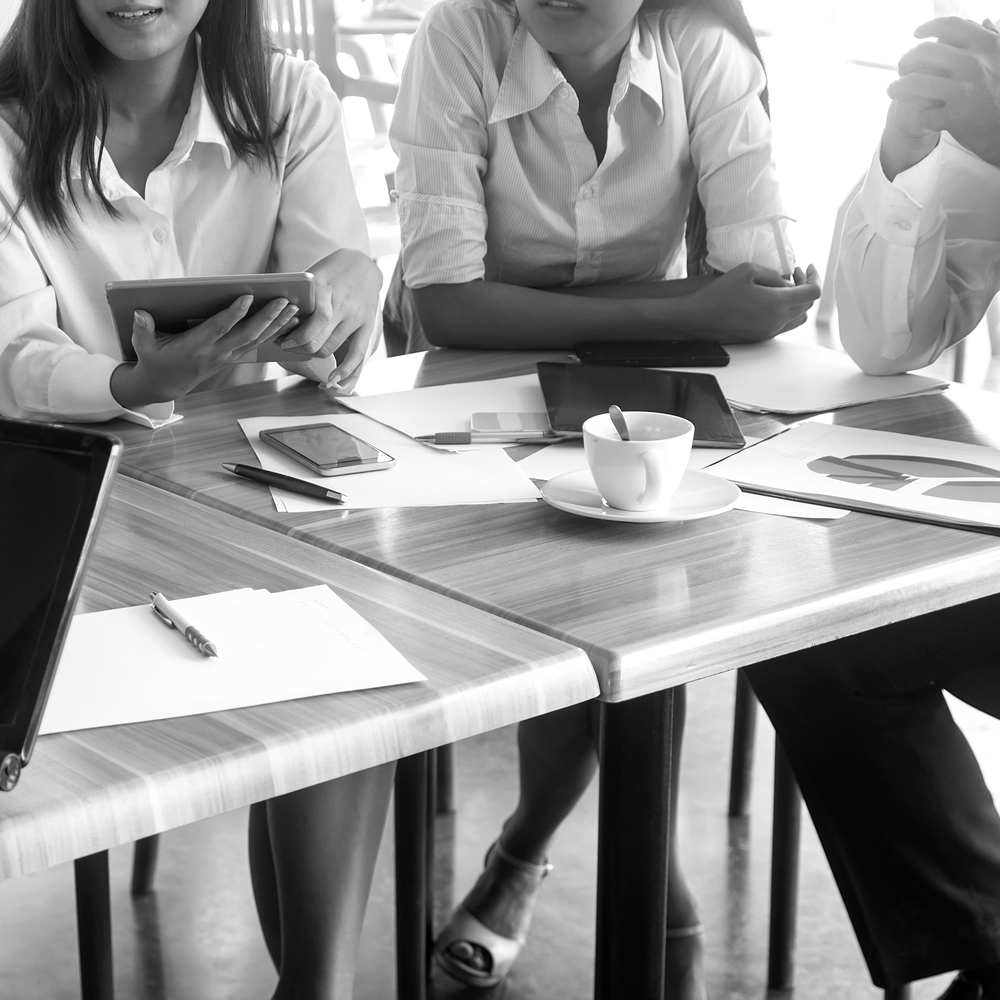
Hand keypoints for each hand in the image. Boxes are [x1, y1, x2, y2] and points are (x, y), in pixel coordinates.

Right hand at [110, 294, 298, 407]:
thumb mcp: (143, 346)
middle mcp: (216, 352)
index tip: (247, 297)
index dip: (234, 313)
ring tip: (293, 308)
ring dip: (276, 324)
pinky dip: (273, 332)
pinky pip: (256, 344)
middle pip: (247, 334)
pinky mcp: (231, 357)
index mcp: (196, 346)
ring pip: (256, 339)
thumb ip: (142, 329)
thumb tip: (140, 313)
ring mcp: (226, 356)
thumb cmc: (154, 360)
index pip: (219, 328)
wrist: (165, 385)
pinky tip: (287, 321)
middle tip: (283, 300)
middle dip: (267, 317)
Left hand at [276, 248, 382, 390]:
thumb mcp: (313, 275)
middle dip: (297, 348)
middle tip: (285, 345)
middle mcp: (345, 305)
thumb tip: (276, 320)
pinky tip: (333, 382)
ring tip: (300, 351)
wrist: (364, 265)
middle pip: (319, 340)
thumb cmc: (331, 270)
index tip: (281, 340)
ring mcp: (357, 318)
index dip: (297, 336)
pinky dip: (346, 372)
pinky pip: (357, 355)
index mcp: (328, 289)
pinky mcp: (367, 327)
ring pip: (330, 348)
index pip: (316, 320)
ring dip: (311, 354)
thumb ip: (301, 297)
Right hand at [685, 262, 820, 342]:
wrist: (699, 319)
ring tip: (785, 289)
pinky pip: (784, 325)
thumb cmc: (719, 293)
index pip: (812, 292)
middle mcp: (778, 320)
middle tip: (795, 274)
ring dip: (798, 302)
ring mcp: (770, 331)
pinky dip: (785, 311)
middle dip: (806, 287)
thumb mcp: (748, 270)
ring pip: (798, 318)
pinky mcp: (761, 337)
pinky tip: (771, 301)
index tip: (807, 267)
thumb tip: (785, 282)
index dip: (814, 277)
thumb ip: (773, 274)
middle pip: (808, 305)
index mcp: (777, 303)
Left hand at [885, 17, 999, 169]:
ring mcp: (963, 91)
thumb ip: (992, 40)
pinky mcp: (954, 117)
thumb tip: (984, 22)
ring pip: (915, 82)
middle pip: (925, 52)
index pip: (950, 26)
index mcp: (986, 45)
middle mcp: (974, 64)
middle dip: (906, 59)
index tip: (916, 34)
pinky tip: (922, 117)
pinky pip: (923, 115)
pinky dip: (920, 117)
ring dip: (898, 87)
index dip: (928, 27)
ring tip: (892, 90)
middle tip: (901, 68)